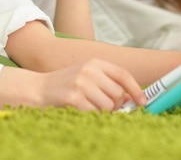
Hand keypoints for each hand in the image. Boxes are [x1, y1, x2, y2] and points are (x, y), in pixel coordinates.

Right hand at [0, 59, 146, 111]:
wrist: (37, 89)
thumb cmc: (66, 85)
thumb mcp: (87, 77)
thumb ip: (107, 84)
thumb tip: (129, 98)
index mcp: (95, 63)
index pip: (123, 75)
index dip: (136, 90)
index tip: (143, 102)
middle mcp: (89, 70)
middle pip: (117, 94)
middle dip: (115, 105)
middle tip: (103, 107)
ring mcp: (81, 83)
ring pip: (108, 106)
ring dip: (102, 112)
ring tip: (88, 107)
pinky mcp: (74, 98)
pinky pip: (95, 113)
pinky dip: (92, 116)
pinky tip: (81, 111)